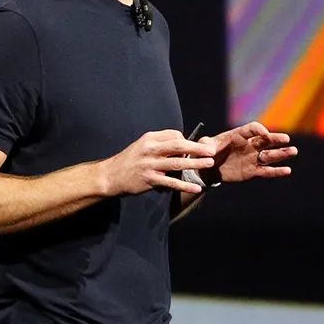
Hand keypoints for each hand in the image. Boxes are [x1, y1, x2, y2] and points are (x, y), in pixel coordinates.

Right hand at [100, 130, 216, 196]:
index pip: (174, 135)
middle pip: (178, 146)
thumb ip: (161, 144)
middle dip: (197, 148)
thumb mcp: (142, 146)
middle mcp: (150, 150)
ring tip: (209, 163)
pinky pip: (171, 183)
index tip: (197, 147)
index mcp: (149, 139)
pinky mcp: (149, 180)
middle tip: (212, 150)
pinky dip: (185, 185)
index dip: (187, 140)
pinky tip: (196, 188)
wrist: (111, 176)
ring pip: (177, 163)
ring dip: (195, 163)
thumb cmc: (130, 160)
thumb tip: (183, 143)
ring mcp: (149, 165)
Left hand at [201, 121, 296, 183]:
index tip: (264, 132)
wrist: (208, 168)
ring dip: (281, 153)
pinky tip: (287, 170)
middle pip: (265, 141)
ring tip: (293, 151)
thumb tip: (208, 148)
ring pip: (269, 155)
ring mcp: (252, 158)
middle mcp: (248, 145)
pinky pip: (266, 171)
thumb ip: (205, 144)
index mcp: (238, 135)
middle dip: (275, 139)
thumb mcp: (203, 145)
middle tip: (286, 139)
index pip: (251, 129)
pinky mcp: (252, 171)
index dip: (258, 129)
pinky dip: (277, 171)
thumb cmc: (206, 152)